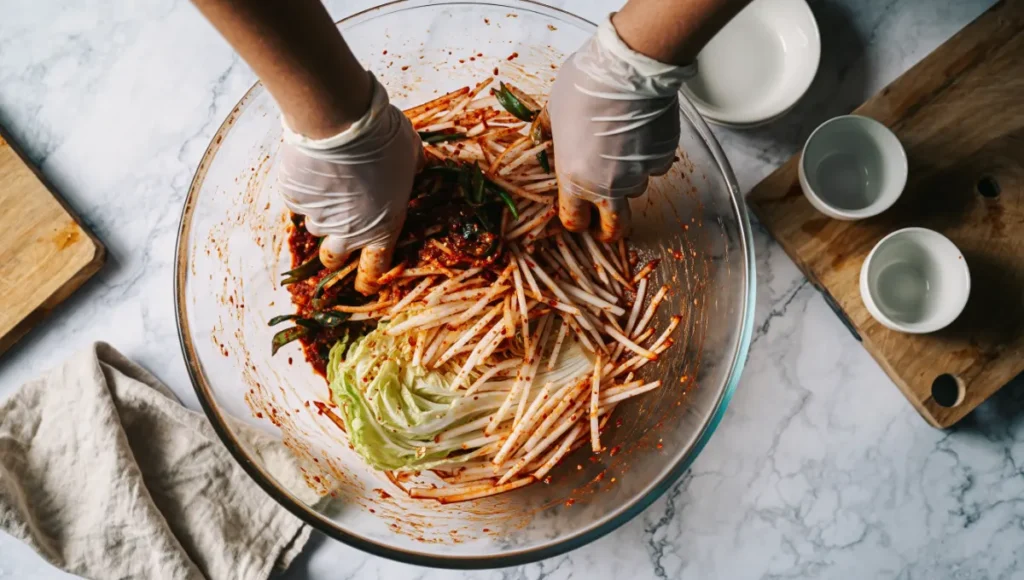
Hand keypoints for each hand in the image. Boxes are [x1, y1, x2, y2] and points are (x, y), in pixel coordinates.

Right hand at [278, 72, 422, 294]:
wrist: (340, 122)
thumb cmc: (384, 140)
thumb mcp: (411, 154)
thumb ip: (413, 169)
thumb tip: (420, 167)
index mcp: (381, 228)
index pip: (374, 269)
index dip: (368, 279)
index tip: (364, 283)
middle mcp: (348, 232)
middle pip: (334, 258)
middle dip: (334, 252)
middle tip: (336, 233)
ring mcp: (317, 216)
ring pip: (313, 226)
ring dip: (319, 214)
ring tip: (326, 187)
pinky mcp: (293, 198)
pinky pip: (296, 200)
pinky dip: (301, 190)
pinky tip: (309, 168)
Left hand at [547, 15, 695, 240]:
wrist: (627, 70)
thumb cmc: (586, 87)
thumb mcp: (553, 111)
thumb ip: (551, 134)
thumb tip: (544, 137)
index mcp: (574, 179)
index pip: (574, 221)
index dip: (576, 221)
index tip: (579, 218)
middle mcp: (608, 186)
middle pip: (614, 227)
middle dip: (609, 228)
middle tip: (607, 220)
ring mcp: (639, 175)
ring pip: (635, 191)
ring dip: (629, 179)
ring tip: (623, 149)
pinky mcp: (661, 159)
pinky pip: (655, 167)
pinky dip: (649, 157)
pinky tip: (641, 133)